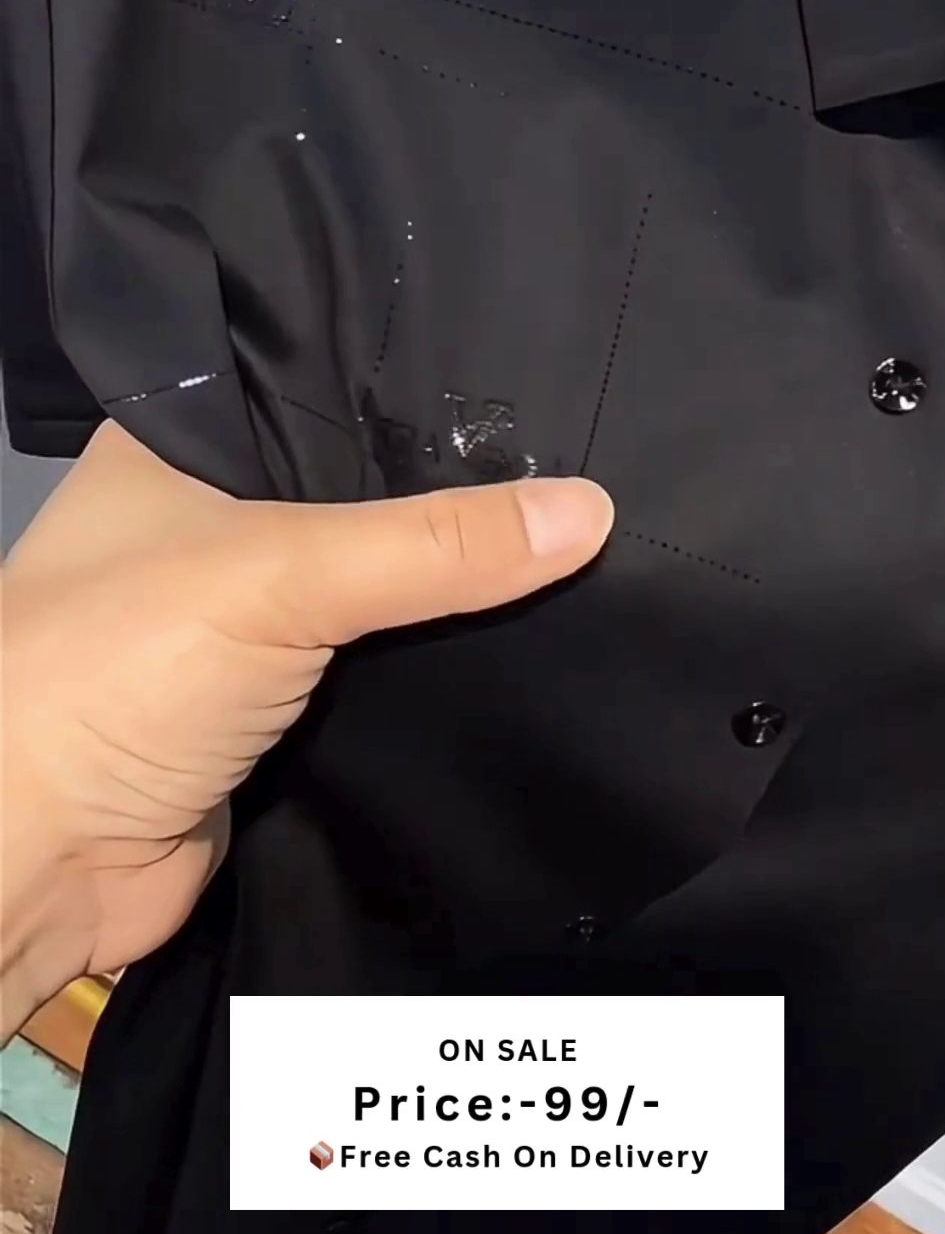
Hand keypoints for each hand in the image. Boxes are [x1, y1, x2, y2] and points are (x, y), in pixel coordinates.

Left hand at [0, 422, 613, 1038]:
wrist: (36, 864)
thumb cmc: (121, 670)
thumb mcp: (281, 572)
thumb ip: (434, 546)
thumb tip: (595, 509)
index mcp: (180, 445)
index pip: (322, 385)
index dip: (423, 381)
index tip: (547, 369)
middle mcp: (210, 523)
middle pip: (363, 495)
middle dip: (461, 495)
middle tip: (599, 459)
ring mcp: (246, 627)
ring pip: (380, 594)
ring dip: (460, 590)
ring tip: (600, 538)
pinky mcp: (280, 719)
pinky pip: (384, 678)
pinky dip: (445, 672)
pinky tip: (539, 640)